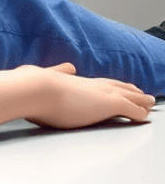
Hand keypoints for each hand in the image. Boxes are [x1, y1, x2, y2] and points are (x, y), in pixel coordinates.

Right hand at [25, 63, 153, 128]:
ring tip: (149, 102)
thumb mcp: (47, 75)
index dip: (113, 84)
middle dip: (131, 90)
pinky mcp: (108, 104)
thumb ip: (59, 72)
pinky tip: (145, 116)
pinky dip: (140, 113)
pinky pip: (131, 109)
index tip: (121, 85)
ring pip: (128, 96)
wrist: (35, 89)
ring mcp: (101, 93)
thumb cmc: (33, 86)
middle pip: (118, 86)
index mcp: (77, 81)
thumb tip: (68, 67)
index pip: (101, 82)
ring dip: (140, 100)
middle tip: (143, 93)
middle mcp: (92, 84)